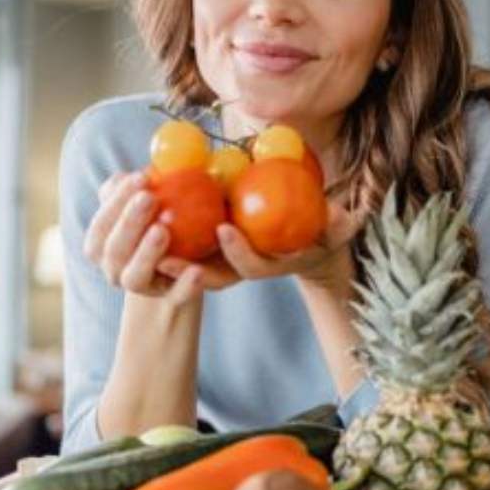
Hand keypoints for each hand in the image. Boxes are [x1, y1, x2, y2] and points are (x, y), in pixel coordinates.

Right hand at [83, 171, 203, 305]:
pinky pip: (176, 296)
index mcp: (103, 246)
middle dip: (128, 222)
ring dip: (146, 253)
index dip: (115, 202)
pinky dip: (185, 286)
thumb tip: (136, 172)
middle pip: (114, 250)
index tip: (140, 177)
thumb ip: (137, 188)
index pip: (101, 224)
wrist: (184, 265)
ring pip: (135, 277)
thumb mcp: (149, 203)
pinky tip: (197, 271)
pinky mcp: (171, 301)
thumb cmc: (162, 221)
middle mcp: (115, 270)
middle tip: (150, 197)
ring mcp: (143, 288)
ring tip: (163, 230)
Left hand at [155, 200, 367, 296]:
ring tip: (146, 234)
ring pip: (191, 268)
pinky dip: (166, 238)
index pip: (251, 268)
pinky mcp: (211, 251)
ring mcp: (225, 262)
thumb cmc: (322, 227)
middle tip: (165, 246)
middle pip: (211, 276)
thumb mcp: (335, 225)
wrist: (306, 236)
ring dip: (168, 258)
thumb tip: (342, 216)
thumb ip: (338, 223)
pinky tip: (146, 213)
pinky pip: (184, 249)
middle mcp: (243, 269)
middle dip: (188, 268)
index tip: (224, 228)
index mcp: (271, 265)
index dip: (238, 253)